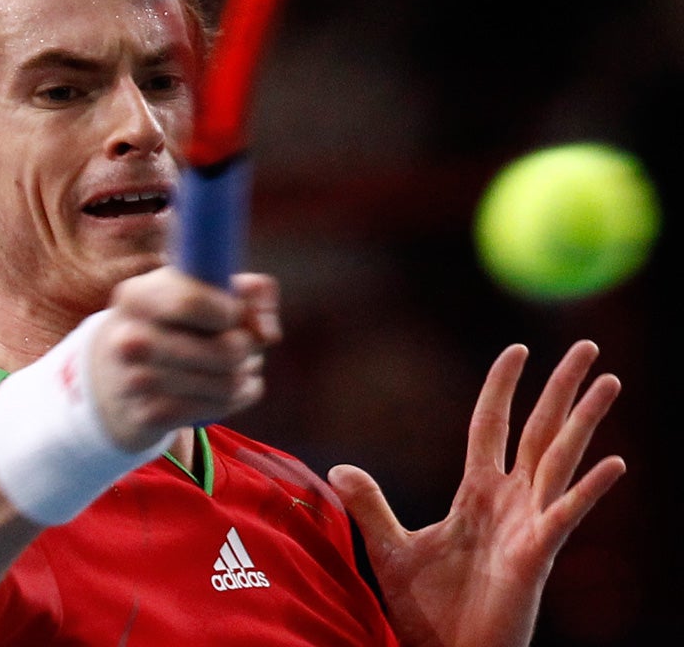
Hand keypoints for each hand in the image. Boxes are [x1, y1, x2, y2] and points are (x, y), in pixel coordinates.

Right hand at [89, 267, 281, 450]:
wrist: (115, 377)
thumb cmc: (170, 323)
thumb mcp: (195, 290)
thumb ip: (247, 292)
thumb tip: (268, 334)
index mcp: (136, 297)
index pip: (192, 302)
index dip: (230, 309)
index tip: (233, 312)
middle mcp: (129, 340)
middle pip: (225, 349)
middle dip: (248, 346)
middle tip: (244, 343)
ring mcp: (136, 382)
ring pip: (229, 382)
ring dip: (245, 373)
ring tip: (239, 364)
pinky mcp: (150, 416)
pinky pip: (220, 407)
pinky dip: (238, 397)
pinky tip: (231, 388)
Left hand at [327, 340, 625, 646]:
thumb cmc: (427, 608)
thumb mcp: (390, 547)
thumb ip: (371, 504)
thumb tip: (339, 467)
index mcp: (477, 492)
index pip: (491, 425)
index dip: (503, 387)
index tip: (516, 350)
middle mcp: (509, 501)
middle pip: (538, 430)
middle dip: (561, 388)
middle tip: (586, 347)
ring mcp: (527, 525)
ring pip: (559, 459)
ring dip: (584, 420)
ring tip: (609, 381)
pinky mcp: (536, 555)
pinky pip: (565, 515)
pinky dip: (588, 489)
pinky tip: (614, 462)